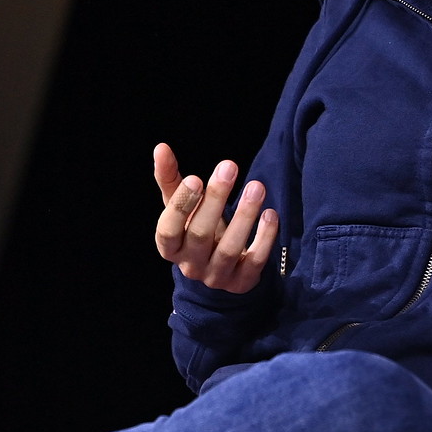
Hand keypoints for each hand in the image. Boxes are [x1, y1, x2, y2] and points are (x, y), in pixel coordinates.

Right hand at [152, 143, 277, 291]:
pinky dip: (264, 239)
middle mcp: (191, 266)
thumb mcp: (180, 208)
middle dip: (215, 200)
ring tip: (257, 187)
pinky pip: (254, 262)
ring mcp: (217, 277)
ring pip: (228, 250)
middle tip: (229, 167)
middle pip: (199, 235)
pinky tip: (271, 214)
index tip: (195, 178)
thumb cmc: (195, 229)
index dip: (180, 206)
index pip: (168, 231)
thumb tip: (161, 148)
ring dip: (244, 216)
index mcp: (171, 247)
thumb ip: (171, 180)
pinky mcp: (242, 283)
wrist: (219, 269)